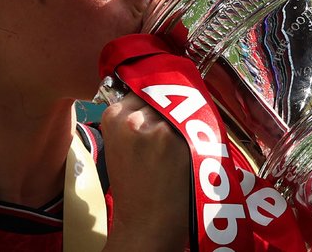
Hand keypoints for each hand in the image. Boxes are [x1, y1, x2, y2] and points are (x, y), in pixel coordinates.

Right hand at [100, 92, 189, 251]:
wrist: (147, 222)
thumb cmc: (135, 188)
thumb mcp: (119, 145)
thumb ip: (133, 119)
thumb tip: (156, 94)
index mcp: (113, 117)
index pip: (140, 89)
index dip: (154, 99)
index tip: (164, 106)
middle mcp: (133, 118)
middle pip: (161, 95)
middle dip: (171, 108)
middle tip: (175, 130)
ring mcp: (157, 126)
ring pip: (180, 107)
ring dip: (186, 118)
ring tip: (181, 144)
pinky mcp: (179, 138)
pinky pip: (196, 120)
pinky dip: (198, 131)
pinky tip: (190, 148)